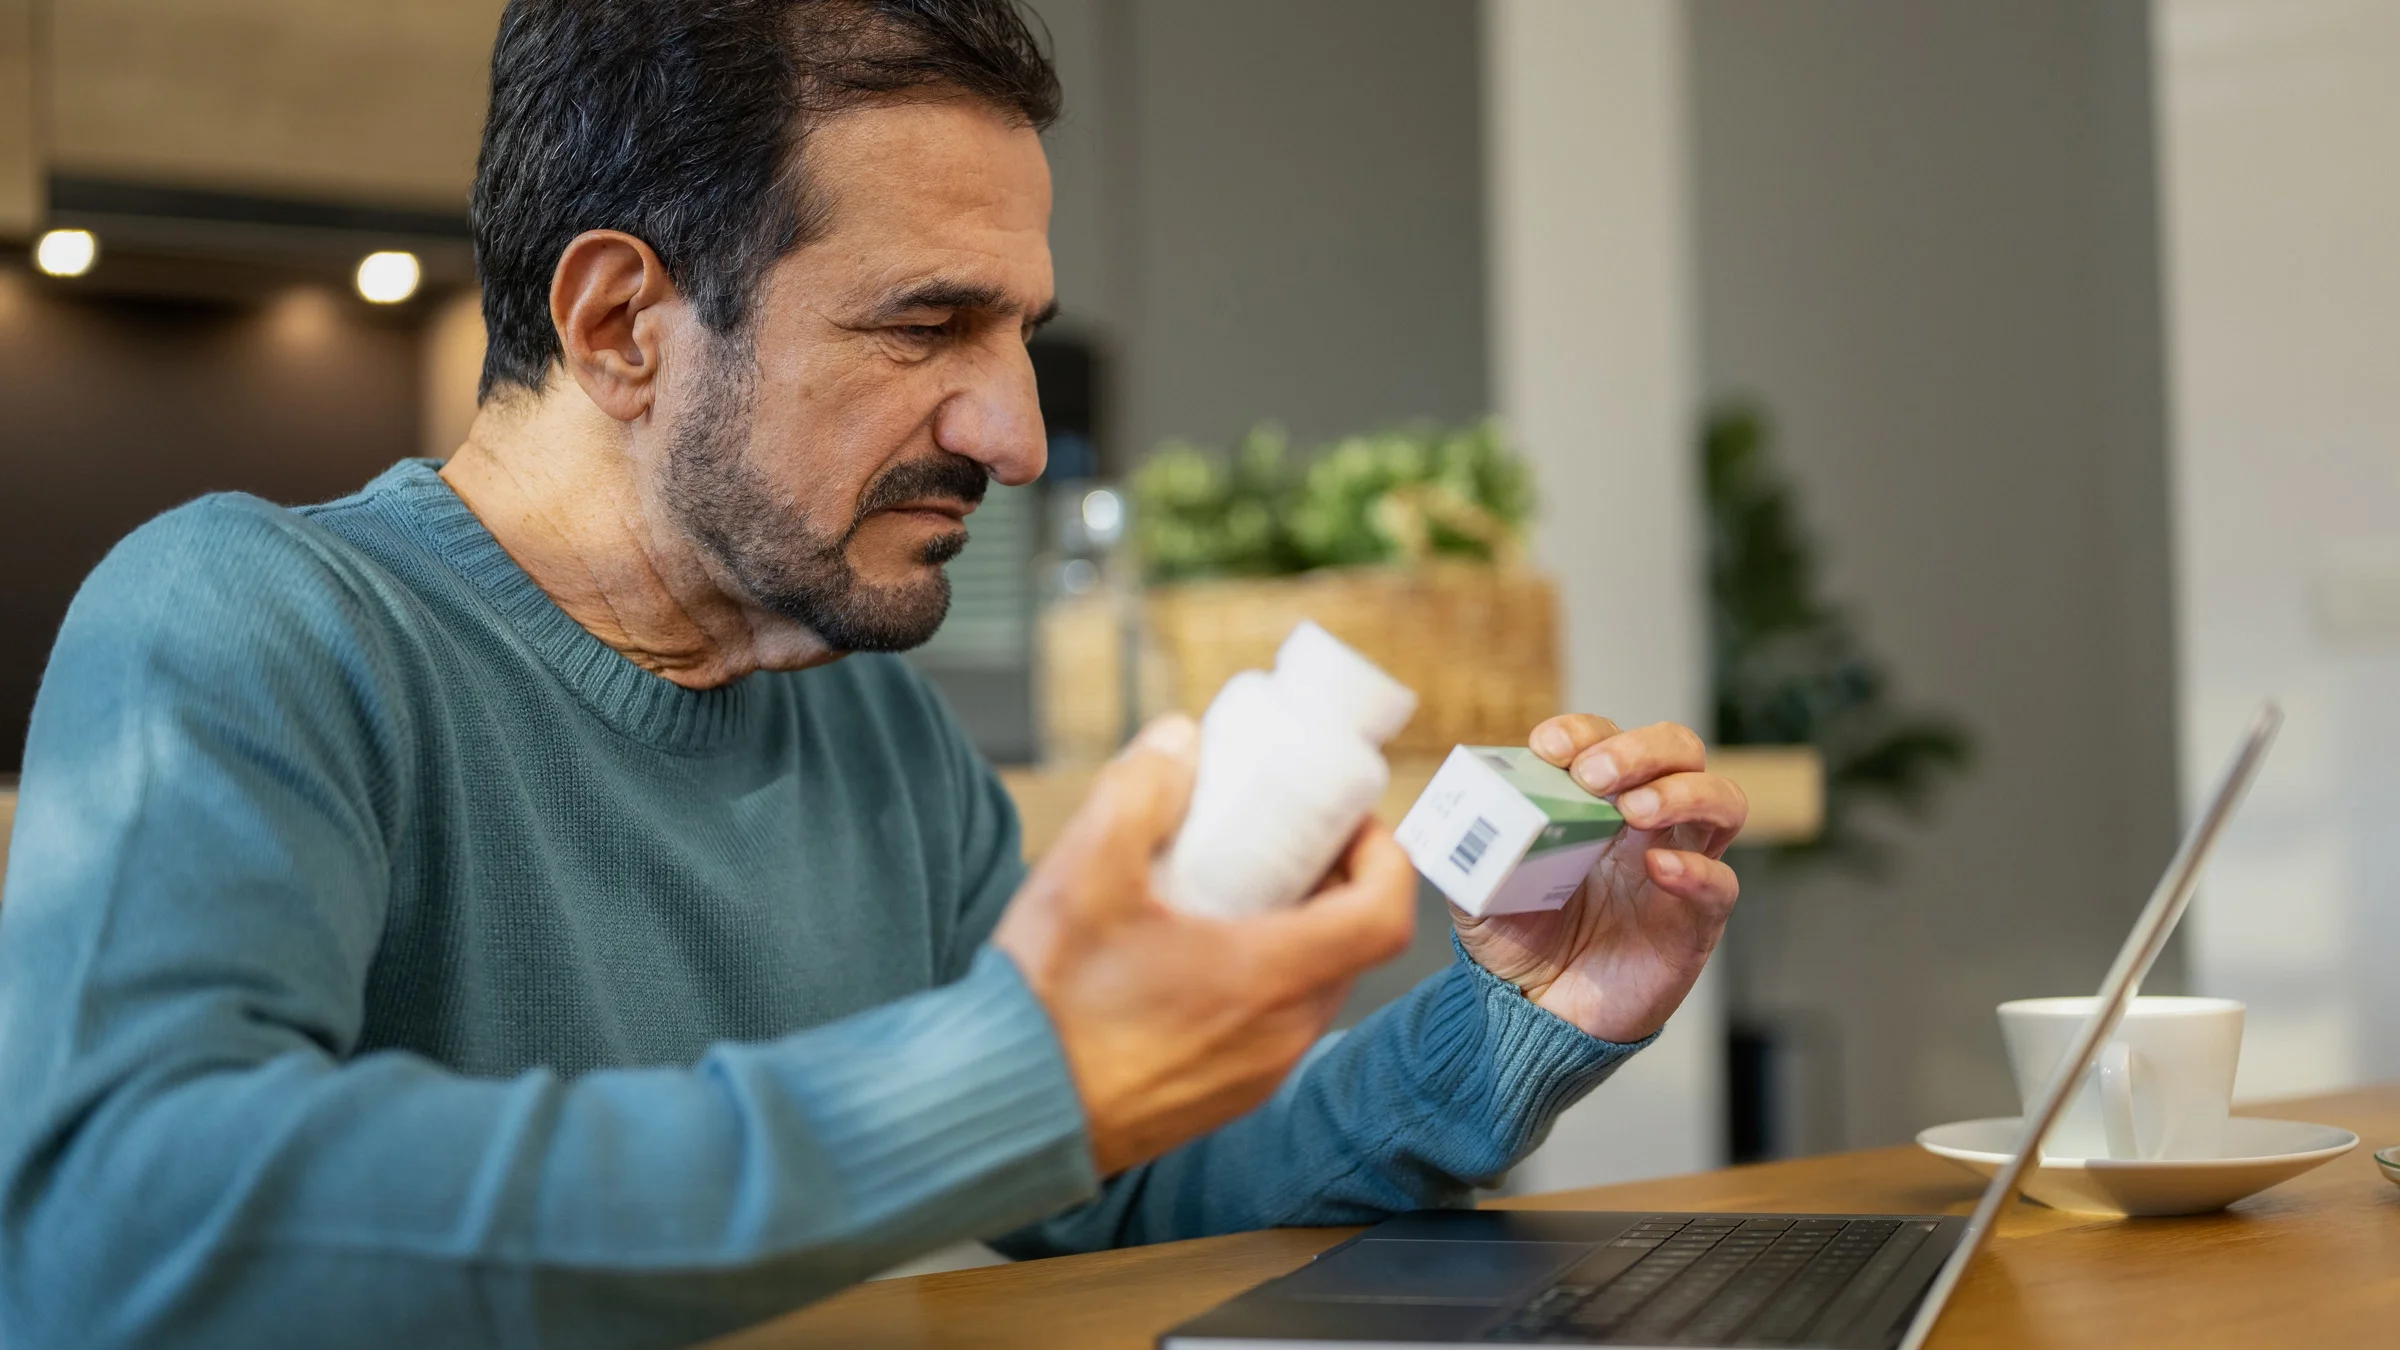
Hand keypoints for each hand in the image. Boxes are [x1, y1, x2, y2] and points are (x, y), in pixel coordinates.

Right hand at [992, 715, 1417, 1176]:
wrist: (1007, 1114)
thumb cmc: (1048, 1005)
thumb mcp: (1084, 873)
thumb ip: (1138, 791)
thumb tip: (1180, 742)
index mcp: (1268, 977)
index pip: (1385, 914)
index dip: (1382, 855)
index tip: (1346, 822)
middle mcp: (1281, 1035)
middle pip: (1351, 945)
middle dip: (1332, 882)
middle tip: (1282, 838)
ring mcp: (1257, 1074)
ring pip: (1312, 987)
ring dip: (1295, 931)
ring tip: (1230, 889)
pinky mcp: (1225, 1097)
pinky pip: (1273, 1025)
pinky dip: (1261, 978)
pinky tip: (1191, 952)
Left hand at [1452, 716, 1745, 1043]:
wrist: (1536, 1015)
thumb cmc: (1515, 941)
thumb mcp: (1476, 890)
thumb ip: (1468, 852)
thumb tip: (1451, 815)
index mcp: (1593, 803)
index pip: (1606, 740)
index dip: (1583, 732)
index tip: (1549, 747)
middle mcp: (1643, 824)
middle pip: (1679, 750)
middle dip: (1642, 749)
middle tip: (1595, 774)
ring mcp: (1677, 867)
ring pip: (1721, 800)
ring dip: (1682, 791)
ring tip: (1635, 809)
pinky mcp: (1694, 921)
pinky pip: (1721, 884)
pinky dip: (1697, 868)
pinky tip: (1660, 867)